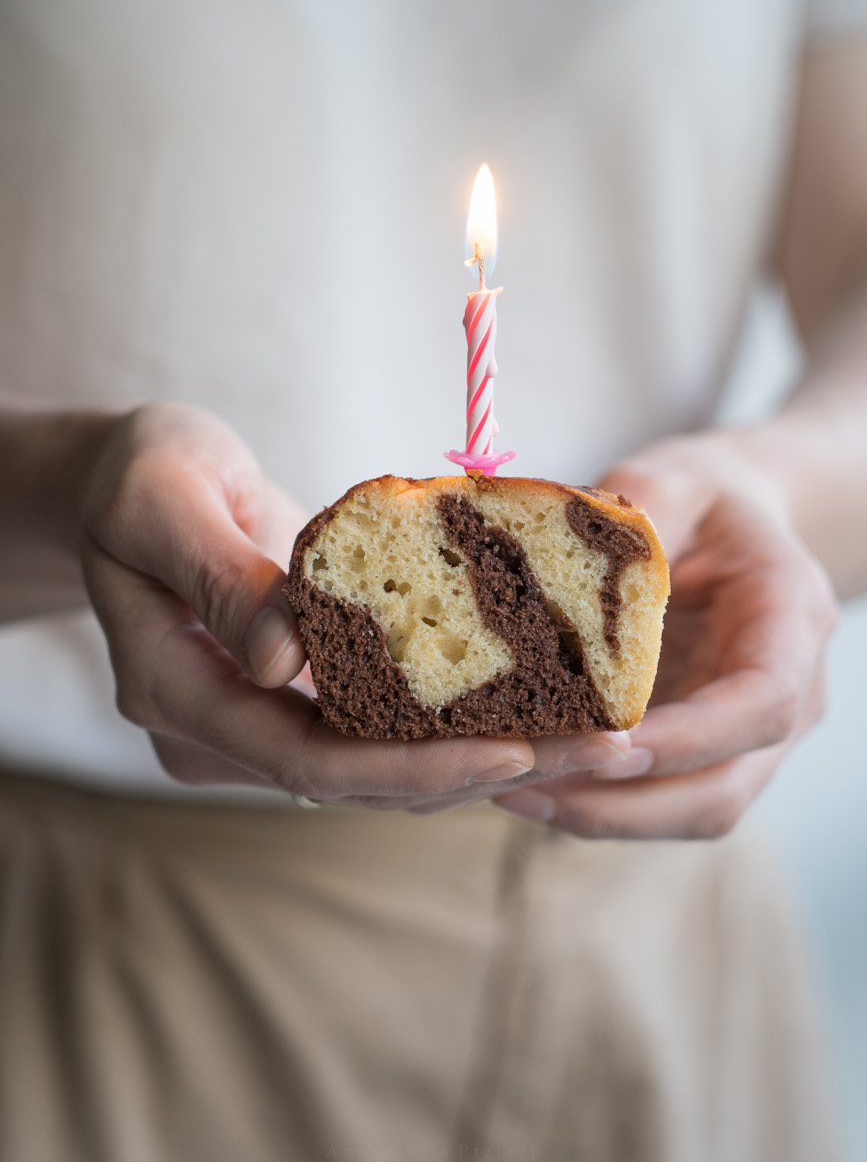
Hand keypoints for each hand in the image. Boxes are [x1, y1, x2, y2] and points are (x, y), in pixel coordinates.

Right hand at [80, 404, 628, 804]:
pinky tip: (541, 704)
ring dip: (484, 754)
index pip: (304, 760)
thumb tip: (282, 660)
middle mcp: (220, 732)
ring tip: (594, 737)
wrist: (138, 479)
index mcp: (175, 693)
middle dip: (477, 771)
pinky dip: (457, 720)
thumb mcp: (164, 500)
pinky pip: (384, 726)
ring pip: (382, 764)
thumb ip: (219, 577)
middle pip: (359, 778)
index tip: (516, 752)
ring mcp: (260, 720)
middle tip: (595, 750)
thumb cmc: (144, 472)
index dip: (411, 767)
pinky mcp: (299, 697)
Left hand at [494, 436, 838, 838]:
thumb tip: (551, 572)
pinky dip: (599, 800)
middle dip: (626, 805)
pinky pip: (660, 796)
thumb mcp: (671, 483)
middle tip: (529, 790)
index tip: (607, 747)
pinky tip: (527, 782)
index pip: (760, 704)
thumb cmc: (701, 497)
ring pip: (690, 809)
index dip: (687, 739)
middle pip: (724, 788)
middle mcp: (787, 691)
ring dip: (604, 815)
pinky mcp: (706, 748)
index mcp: (789, 618)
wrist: (731, 517)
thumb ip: (630, 527)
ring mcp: (749, 733)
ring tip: (512, 795)